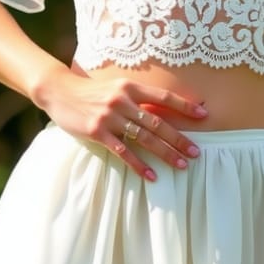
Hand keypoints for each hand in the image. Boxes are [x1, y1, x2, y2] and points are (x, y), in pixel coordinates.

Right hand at [40, 71, 207, 179]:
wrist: (59, 90)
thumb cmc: (91, 91)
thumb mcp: (115, 87)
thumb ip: (136, 98)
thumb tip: (161, 111)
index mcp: (130, 87)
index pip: (163, 97)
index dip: (184, 106)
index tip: (204, 115)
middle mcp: (122, 100)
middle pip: (158, 122)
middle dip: (179, 139)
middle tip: (196, 153)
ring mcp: (110, 117)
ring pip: (144, 138)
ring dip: (165, 153)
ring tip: (181, 165)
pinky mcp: (97, 132)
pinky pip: (123, 152)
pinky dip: (139, 165)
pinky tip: (152, 176)